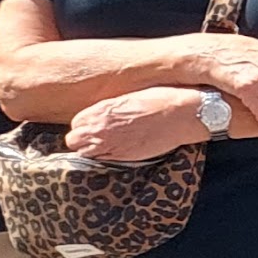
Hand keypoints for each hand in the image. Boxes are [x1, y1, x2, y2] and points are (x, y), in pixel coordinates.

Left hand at [65, 89, 208, 163]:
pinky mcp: (124, 156)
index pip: (76, 124)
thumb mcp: (129, 98)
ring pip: (85, 153)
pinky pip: (102, 160)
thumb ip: (108, 109)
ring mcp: (111, 145)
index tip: (95, 124)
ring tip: (108, 143)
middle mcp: (100, 129)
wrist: (183, 114)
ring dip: (92, 149)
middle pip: (74, 140)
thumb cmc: (161, 100)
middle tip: (98, 135)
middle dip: (83, 139)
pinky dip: (106, 156)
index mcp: (100, 111)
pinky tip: (119, 148)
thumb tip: (100, 116)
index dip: (85, 124)